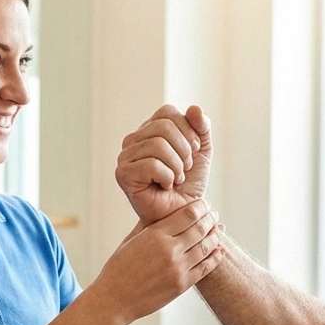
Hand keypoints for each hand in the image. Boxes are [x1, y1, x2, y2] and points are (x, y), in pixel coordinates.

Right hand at [88, 199, 224, 324]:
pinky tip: (220, 251)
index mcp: (155, 234)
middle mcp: (169, 249)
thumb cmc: (118, 269)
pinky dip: (216, 257)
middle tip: (214, 215)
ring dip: (215, 236)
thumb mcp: (130, 240)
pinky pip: (206, 268)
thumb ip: (148, 224)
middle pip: (200, 228)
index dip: (200, 207)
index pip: (188, 214)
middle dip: (210, 219)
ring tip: (219, 230)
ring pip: (206, 247)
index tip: (204, 205)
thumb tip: (162, 211)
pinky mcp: (182, 284)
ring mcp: (178, 268)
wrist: (114, 300)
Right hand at [116, 104, 212, 224]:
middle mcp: (133, 140)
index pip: (167, 112)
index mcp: (148, 130)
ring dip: (177, 166)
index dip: (188, 131)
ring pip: (157, 145)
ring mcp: (125, 157)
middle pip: (163, 127)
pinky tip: (166, 186)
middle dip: (184, 150)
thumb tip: (194, 109)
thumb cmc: (188, 185)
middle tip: (185, 169)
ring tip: (176, 179)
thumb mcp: (202, 152)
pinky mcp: (123, 174)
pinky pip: (151, 164)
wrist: (182, 215)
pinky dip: (167, 176)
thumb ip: (201, 128)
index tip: (194, 152)